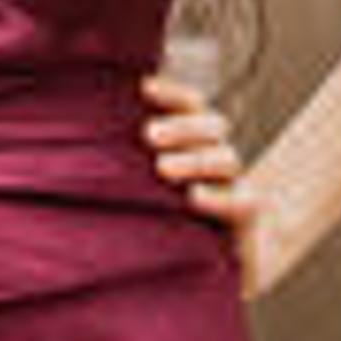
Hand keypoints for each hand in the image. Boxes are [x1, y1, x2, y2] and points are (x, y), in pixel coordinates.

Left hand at [142, 72, 266, 291]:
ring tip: (162, 167)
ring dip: (194, 159)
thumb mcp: (161, 190)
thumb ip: (139, 166)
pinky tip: (195, 197)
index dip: (173, 94)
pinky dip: (218, 198)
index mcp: (202, 142)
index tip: (145, 87)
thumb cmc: (184, 221)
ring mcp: (237, 186)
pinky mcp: (248, 217)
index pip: (194, 106)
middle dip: (182, 127)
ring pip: (225, 159)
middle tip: (149, 134)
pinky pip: (240, 203)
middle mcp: (221, 159)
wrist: (248, 254)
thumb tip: (92, 137)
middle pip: (212, 128)